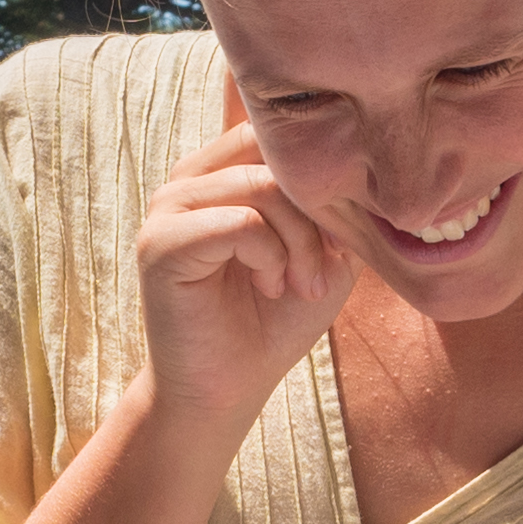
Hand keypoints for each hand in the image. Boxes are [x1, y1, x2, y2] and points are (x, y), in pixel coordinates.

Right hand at [132, 95, 355, 431]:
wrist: (228, 390)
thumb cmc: (275, 321)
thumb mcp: (325, 251)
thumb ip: (336, 202)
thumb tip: (363, 163)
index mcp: (222, 169)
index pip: (279, 134)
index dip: (323, 181)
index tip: (340, 241)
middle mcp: (189, 178)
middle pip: (274, 153)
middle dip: (317, 211)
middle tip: (324, 269)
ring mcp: (168, 207)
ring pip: (263, 187)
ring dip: (300, 242)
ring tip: (299, 285)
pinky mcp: (160, 243)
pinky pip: (241, 223)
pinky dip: (271, 257)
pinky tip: (269, 288)